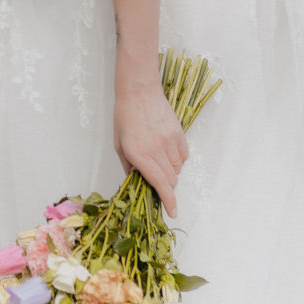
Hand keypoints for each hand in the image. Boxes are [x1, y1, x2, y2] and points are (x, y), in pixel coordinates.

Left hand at [113, 77, 188, 218]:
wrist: (139, 91)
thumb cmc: (125, 117)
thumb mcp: (119, 144)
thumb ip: (129, 166)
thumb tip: (138, 182)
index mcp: (139, 154)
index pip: (160, 184)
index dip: (168, 201)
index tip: (172, 212)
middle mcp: (157, 150)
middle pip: (171, 180)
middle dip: (165, 186)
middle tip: (155, 177)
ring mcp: (170, 141)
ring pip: (178, 169)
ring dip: (170, 171)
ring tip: (158, 158)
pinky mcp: (179, 133)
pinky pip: (184, 156)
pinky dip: (177, 159)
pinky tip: (166, 150)